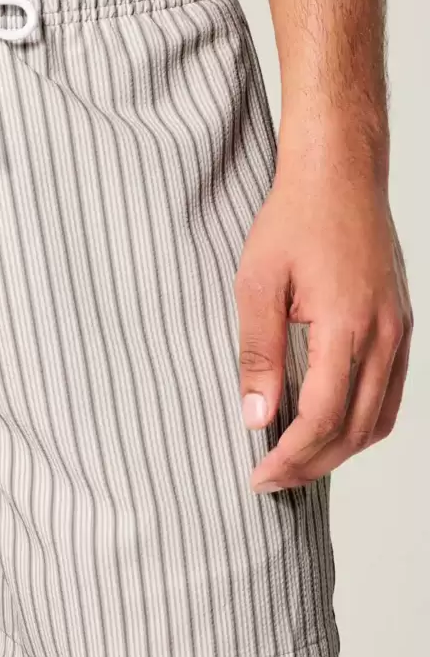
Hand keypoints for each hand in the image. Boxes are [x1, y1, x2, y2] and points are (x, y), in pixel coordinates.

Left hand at [235, 156, 411, 492]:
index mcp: (346, 323)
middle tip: (270, 481)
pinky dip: (361, 425)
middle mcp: (384, 334)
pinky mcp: (401, 326)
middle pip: (354, 429)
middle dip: (311, 464)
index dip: (289, 455)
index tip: (257, 475)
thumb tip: (255, 416)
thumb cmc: (293, 220)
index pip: (321, 415)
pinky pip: (390, 395)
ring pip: (379, 419)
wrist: (339, 175)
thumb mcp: (257, 284)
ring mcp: (399, 331)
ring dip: (338, 451)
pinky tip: (328, 431)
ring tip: (295, 464)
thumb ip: (257, 353)